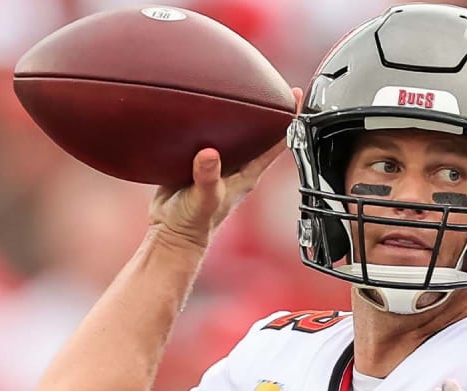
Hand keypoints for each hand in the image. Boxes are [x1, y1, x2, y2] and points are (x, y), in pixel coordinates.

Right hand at [147, 86, 302, 248]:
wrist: (169, 234)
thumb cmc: (193, 224)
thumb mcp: (203, 199)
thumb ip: (207, 177)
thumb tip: (210, 153)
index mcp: (247, 173)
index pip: (276, 142)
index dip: (290, 118)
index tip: (297, 94)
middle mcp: (237, 165)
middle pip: (258, 132)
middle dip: (267, 108)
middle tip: (272, 81)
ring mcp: (218, 163)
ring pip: (233, 132)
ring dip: (237, 112)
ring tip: (238, 84)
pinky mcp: (197, 162)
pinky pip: (207, 136)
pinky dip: (207, 121)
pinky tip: (200, 106)